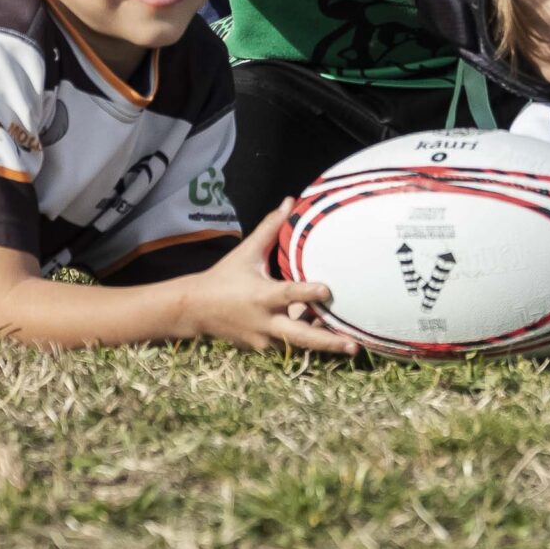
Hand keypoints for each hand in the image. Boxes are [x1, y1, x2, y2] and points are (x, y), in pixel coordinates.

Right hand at [181, 202, 359, 354]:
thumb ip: (270, 228)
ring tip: (351, 345)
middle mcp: (265, 320)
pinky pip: (288, 344)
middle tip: (354, 347)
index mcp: (261, 295)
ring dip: (322, 344)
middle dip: (328, 342)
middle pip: (300, 336)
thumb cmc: (225, 276)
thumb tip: (289, 201)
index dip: (308, 293)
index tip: (328, 290)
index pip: (288, 294)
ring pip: (297, 344)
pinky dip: (305, 340)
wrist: (195, 309)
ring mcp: (263, 338)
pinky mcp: (262, 347)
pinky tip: (327, 337)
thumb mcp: (247, 252)